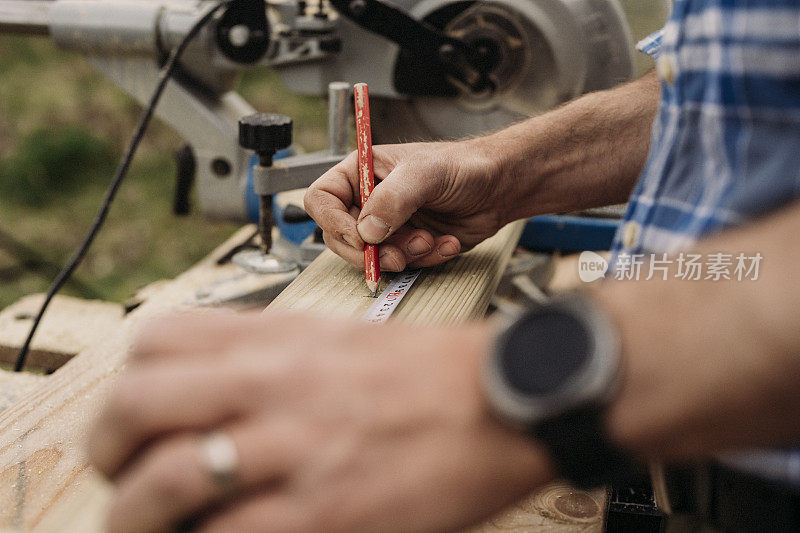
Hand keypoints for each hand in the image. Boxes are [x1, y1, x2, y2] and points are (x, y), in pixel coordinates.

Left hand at [89, 312, 553, 532]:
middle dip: (108, 448)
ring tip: (150, 526)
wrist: (502, 398)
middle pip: (138, 404)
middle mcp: (275, 383)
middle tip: (119, 472)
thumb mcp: (337, 339)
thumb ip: (270, 357)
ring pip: (164, 479)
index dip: (127, 381)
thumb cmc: (428, 371)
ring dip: (137, 513)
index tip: (133, 416)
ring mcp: (296, 447)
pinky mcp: (324, 508)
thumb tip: (211, 396)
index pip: (158, 338)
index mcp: (279, 338)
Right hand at [304, 140, 508, 271]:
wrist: (499, 188)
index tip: (359, 236)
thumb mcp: (425, 174)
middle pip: (341, 236)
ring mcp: (388, 225)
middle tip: (398, 252)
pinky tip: (446, 243)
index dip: (333, 221)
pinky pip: (403, 265)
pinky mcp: (408, 245)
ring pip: (373, 256)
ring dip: (403, 255)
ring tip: (430, 240)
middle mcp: (369, 200)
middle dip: (371, 250)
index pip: (322, 199)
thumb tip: (366, 230)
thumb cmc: (463, 166)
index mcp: (361, 172)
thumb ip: (393, 199)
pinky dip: (425, 260)